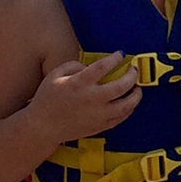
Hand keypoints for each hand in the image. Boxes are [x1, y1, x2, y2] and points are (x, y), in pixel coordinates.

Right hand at [25, 52, 139, 144]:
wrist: (43, 127)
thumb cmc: (47, 99)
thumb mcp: (55, 75)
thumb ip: (74, 65)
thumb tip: (90, 66)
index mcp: (79, 84)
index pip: (103, 67)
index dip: (115, 59)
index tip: (121, 54)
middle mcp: (91, 99)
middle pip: (122, 85)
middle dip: (132, 75)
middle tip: (134, 69)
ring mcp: (98, 115)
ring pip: (127, 105)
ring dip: (136, 95)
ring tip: (137, 88)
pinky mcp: (100, 126)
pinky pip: (121, 118)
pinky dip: (129, 109)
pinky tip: (129, 103)